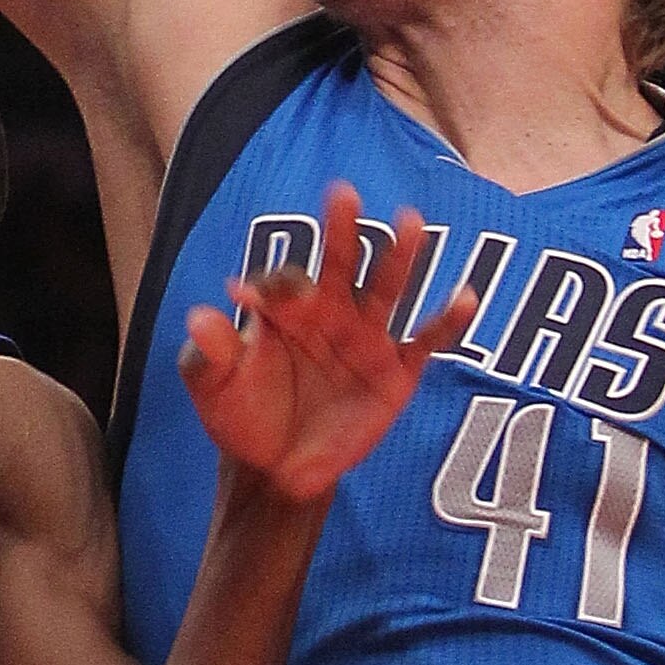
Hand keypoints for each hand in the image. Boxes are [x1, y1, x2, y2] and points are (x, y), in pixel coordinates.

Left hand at [179, 185, 476, 507]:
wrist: (277, 469)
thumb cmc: (243, 415)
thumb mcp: (214, 387)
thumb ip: (209, 353)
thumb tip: (199, 316)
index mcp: (285, 311)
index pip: (284, 285)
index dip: (270, 288)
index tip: (248, 298)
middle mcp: (330, 314)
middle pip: (340, 265)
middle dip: (341, 232)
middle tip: (342, 195)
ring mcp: (366, 340)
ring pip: (386, 289)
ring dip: (399, 257)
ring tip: (410, 221)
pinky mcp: (396, 373)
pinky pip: (425, 342)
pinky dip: (446, 321)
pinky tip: (465, 296)